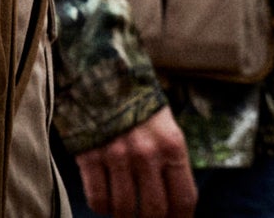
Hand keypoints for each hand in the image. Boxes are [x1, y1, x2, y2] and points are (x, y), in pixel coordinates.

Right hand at [77, 106, 196, 217]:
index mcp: (171, 145)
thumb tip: (172, 199)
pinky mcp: (89, 154)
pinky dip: (101, 207)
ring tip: (123, 212)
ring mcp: (116, 154)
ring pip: (124, 208)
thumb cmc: (134, 101)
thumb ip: (169, 159)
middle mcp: (147, 152)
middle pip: (154, 210)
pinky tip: (104, 201)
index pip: (184, 199)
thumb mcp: (163, 125)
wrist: (97, 70)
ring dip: (124, 216)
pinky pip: (97, 198)